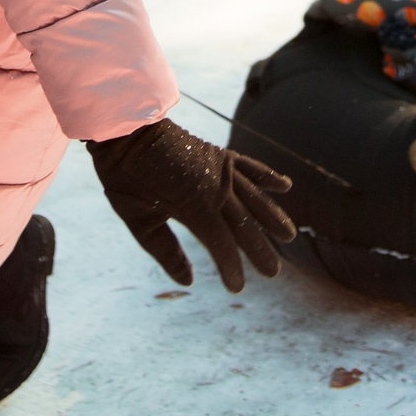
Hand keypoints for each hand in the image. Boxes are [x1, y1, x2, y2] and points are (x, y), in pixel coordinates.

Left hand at [86, 118, 295, 292]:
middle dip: (260, 250)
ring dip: (272, 216)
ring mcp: (220, 169)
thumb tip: (189, 280)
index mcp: (195, 208)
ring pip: (254, 198)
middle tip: (273, 272)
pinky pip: (249, 166)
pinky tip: (284, 185)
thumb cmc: (126, 175)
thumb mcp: (138, 219)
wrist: (126, 128)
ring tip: (289, 235)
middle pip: (244, 225)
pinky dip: (267, 175)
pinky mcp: (219, 155)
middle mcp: (216, 188)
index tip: (237, 288)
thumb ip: (166, 250)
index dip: (231, 268)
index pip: (222, 245)